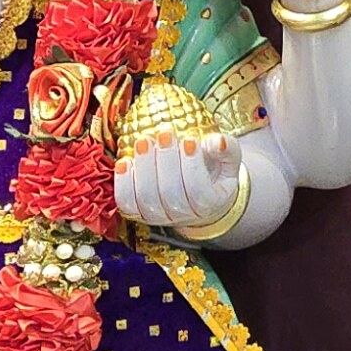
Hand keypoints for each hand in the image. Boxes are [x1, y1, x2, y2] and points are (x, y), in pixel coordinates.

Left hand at [117, 124, 246, 236]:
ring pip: (147, 199)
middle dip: (165, 162)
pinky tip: (124, 161)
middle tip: (163, 134)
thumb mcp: (227, 158)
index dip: (193, 167)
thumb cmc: (212, 171)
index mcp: (209, 204)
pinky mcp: (138, 213)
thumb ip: (227, 149)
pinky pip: (127, 203)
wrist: (196, 191)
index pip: (199, 192)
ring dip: (143, 168)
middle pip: (171, 195)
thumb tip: (218, 141)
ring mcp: (159, 216)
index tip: (190, 140)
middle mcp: (183, 216)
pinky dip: (123, 183)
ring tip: (143, 141)